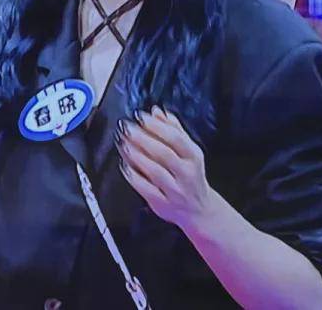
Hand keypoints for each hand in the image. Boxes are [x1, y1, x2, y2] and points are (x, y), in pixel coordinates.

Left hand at [116, 106, 216, 233]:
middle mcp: (186, 173)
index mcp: (194, 156)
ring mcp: (175, 190)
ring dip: (136, 155)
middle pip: (164, 153)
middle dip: (143, 138)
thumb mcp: (189, 151)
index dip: (156, 126)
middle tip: (127, 128)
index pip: (176, 138)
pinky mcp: (162, 203)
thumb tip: (156, 111)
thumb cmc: (190, 175)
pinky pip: (145, 188)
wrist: (198, 210)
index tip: (140, 116)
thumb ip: (174, 129)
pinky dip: (133, 175)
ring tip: (123, 143)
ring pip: (154, 170)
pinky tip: (125, 165)